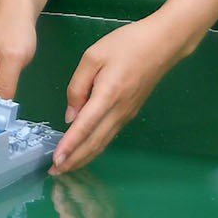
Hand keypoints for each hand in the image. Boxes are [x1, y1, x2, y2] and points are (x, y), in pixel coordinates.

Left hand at [55, 15, 195, 172]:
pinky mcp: (130, 112)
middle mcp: (119, 111)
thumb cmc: (125, 44)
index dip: (70, 146)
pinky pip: (110, 135)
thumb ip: (77, 87)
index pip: (85, 127)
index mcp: (108, 95)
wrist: (162, 44)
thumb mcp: (93, 57)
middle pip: (95, 142)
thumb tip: (70, 116)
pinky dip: (96, 146)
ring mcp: (127, 114)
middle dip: (75, 160)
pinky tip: (85, 150)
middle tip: (55, 172)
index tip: (57, 161)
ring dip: (85, 157)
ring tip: (67, 167)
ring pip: (103, 142)